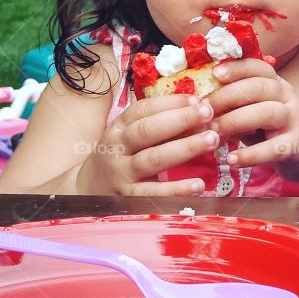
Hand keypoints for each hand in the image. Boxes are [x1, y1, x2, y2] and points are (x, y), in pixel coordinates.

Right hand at [75, 95, 217, 195]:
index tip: (196, 99)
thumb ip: (159, 121)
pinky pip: (154, 193)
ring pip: (153, 159)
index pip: (143, 110)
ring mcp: (122, 174)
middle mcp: (118, 148)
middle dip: (180, 120)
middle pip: (148, 131)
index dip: (171, 103)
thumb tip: (197, 105)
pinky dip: (176, 190)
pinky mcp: (128, 198)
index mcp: (119, 127)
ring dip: (185, 148)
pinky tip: (199, 184)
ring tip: (212, 140)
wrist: (86, 190)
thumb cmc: (121, 155)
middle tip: (208, 113)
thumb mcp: (130, 134)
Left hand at [207, 58, 298, 182]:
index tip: (215, 73)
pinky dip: (250, 155)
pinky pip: (273, 148)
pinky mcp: (296, 146)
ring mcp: (294, 121)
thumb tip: (200, 104)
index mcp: (278, 84)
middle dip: (228, 96)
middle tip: (204, 110)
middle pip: (260, 87)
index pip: (260, 67)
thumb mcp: (261, 108)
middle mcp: (288, 97)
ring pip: (267, 112)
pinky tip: (231, 160)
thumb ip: (238, 104)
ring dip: (236, 121)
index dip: (238, 68)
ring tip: (214, 133)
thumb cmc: (277, 127)